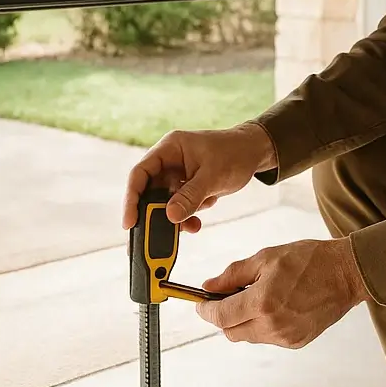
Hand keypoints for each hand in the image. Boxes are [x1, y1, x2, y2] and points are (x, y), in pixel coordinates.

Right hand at [121, 122, 276, 232]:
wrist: (256, 152)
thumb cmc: (235, 153)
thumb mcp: (214, 175)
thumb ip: (191, 196)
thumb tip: (170, 216)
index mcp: (169, 148)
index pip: (140, 173)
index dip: (131, 199)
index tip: (130, 223)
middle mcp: (169, 161)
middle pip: (149, 192)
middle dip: (153, 215)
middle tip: (152, 238)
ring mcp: (177, 175)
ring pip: (164, 203)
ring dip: (175, 218)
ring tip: (190, 226)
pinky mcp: (187, 187)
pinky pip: (179, 206)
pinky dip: (187, 217)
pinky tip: (198, 221)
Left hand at [194, 237, 371, 348]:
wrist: (346, 273)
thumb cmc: (310, 260)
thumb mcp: (267, 258)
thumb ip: (234, 274)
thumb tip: (209, 286)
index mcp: (263, 302)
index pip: (221, 316)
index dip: (206, 310)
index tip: (200, 303)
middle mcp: (272, 325)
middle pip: (231, 332)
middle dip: (224, 316)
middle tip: (227, 297)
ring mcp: (286, 337)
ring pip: (249, 336)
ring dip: (244, 320)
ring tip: (258, 296)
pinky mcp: (296, 342)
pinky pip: (268, 337)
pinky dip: (263, 324)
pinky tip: (276, 305)